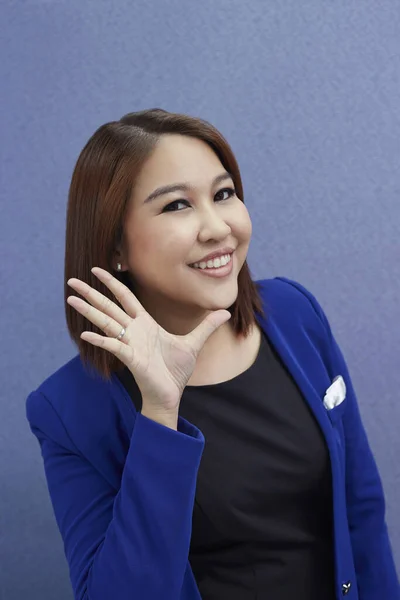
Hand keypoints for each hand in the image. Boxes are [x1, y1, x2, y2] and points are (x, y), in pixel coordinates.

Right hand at [67, 267, 231, 412]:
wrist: (171, 394)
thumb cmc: (176, 371)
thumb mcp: (194, 343)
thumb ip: (207, 326)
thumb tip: (225, 311)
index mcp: (145, 324)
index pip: (125, 298)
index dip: (113, 282)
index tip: (99, 269)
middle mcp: (133, 331)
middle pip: (109, 307)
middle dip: (91, 293)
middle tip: (71, 281)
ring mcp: (130, 344)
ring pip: (106, 322)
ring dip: (89, 311)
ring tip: (71, 298)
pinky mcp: (131, 359)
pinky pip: (113, 346)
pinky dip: (100, 340)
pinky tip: (85, 334)